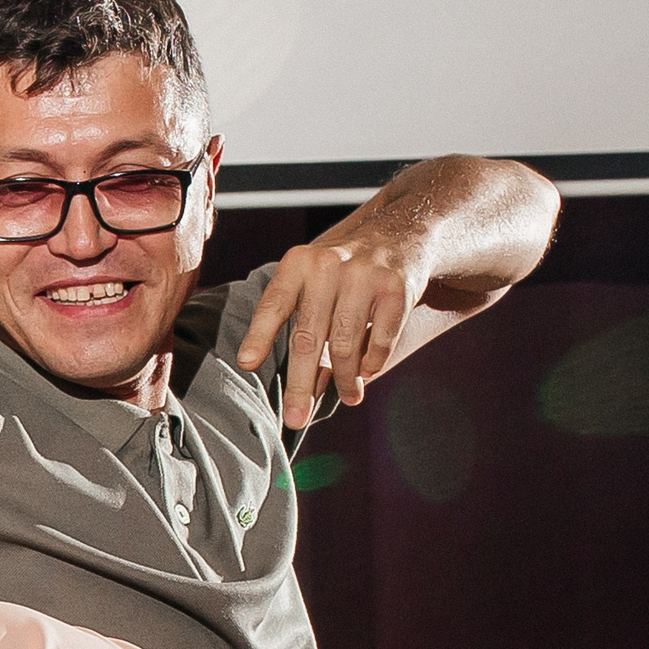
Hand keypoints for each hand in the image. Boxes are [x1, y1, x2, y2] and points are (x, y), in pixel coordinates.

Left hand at [233, 239, 421, 428]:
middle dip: (300, 384)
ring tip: (348, 398)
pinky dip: (372, 363)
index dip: (259, 336)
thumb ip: (300, 319)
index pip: (274, 304)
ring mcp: (363, 275)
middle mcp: (327, 266)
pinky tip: (367, 373)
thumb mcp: (313, 278)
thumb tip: (298, 384)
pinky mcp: (396, 288)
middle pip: (308, 337)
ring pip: (345, 345)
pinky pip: (379, 341)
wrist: (403, 231)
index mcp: (298, 262)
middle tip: (295, 418)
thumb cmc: (344, 268)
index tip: (246, 364)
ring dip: (345, 381)